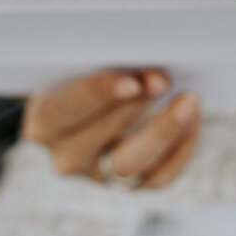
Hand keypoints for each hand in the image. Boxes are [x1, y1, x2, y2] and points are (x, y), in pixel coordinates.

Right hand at [21, 69, 200, 187]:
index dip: (97, 95)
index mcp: (44, 121)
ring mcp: (98, 176)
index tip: (130, 81)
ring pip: (132, 164)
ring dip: (164, 130)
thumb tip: (135, 49)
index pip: (64, 110)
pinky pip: (160, 176)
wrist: (90, 104)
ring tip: (188, 100)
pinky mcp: (129, 185)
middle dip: (135, 106)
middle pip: (100, 138)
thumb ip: (96, 56)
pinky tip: (192, 117)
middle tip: (162, 79)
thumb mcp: (79, 62)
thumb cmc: (85, 71)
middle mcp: (65, 156)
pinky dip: (181, 147)